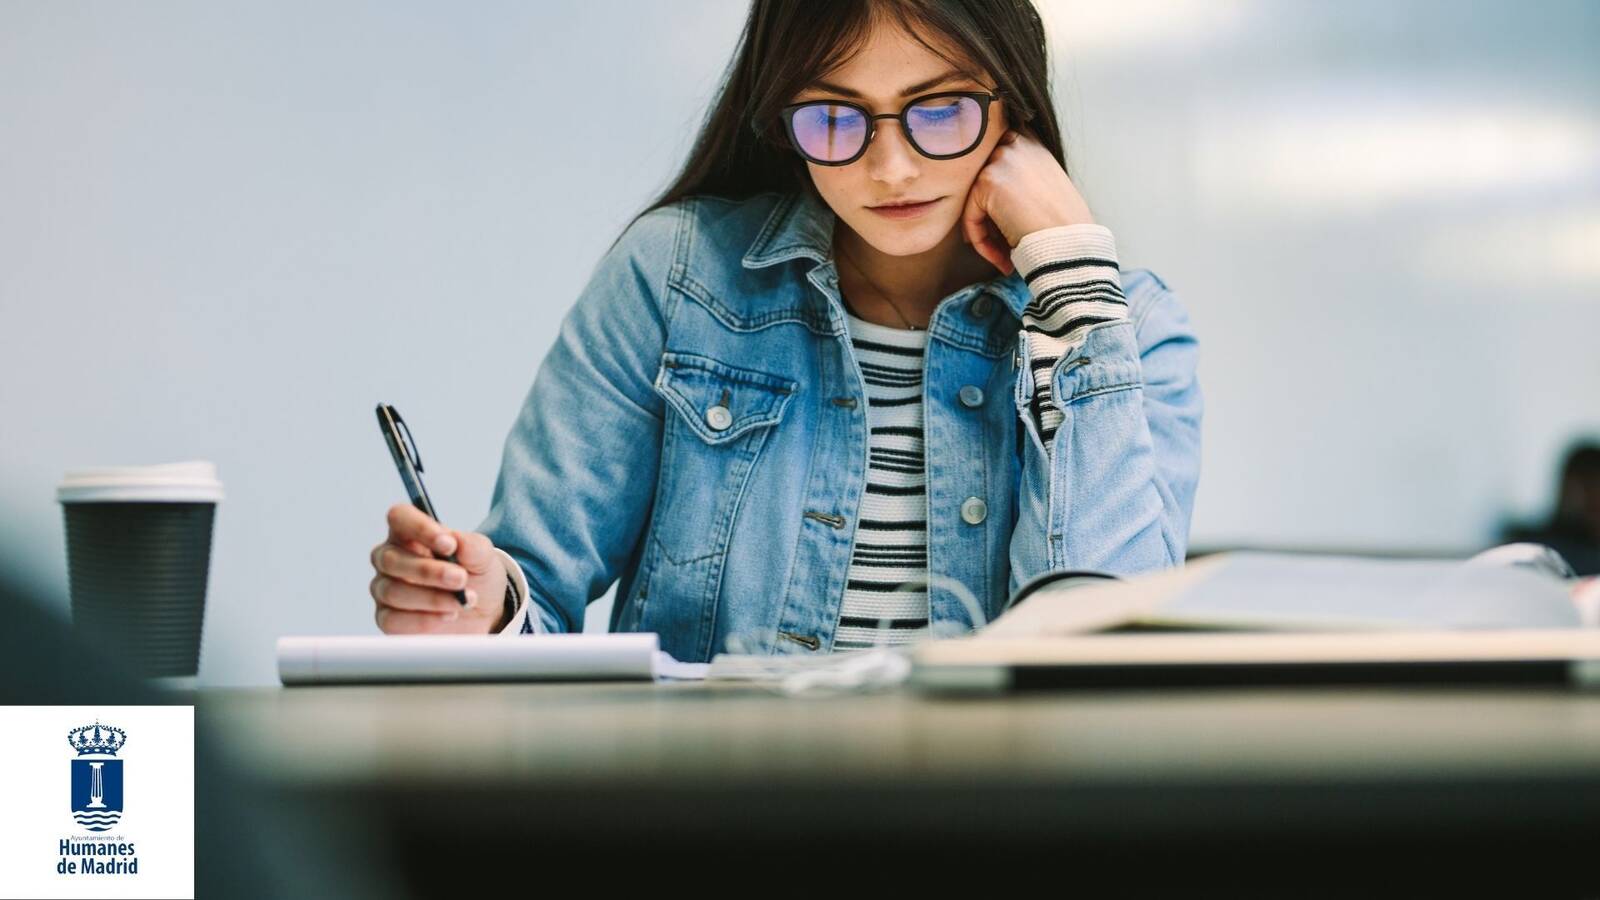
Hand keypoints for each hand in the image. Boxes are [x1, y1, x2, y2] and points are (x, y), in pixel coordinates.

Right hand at [369, 503, 509, 633]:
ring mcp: (384, 588)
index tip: (449, 544)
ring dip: (432, 598)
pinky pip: (393, 620)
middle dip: (429, 571)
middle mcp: (390, 558)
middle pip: (391, 559)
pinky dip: (424, 620)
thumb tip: (456, 542)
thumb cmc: (475, 576)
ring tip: (462, 601)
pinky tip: (448, 616)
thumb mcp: (483, 557)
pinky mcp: (387, 618)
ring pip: (393, 591)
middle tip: (461, 579)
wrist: (483, 612)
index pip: (400, 517)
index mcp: (409, 533)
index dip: (420, 528)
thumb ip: (472, 546)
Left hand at [959, 125, 1096, 274]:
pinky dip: (982, 242)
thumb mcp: (1046, 188)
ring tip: (1005, 258)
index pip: (995, 165)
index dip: (994, 200)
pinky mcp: (986, 182)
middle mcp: (1014, 144)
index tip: (1002, 227)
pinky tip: (1003, 260)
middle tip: (1001, 247)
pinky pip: (971, 217)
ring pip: (975, 204)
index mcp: (1030, 142)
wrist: (1072, 242)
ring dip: (986, 235)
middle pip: (981, 185)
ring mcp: (999, 160)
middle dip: (988, 218)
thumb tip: (993, 199)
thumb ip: (1020, 182)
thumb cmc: (1065, 224)